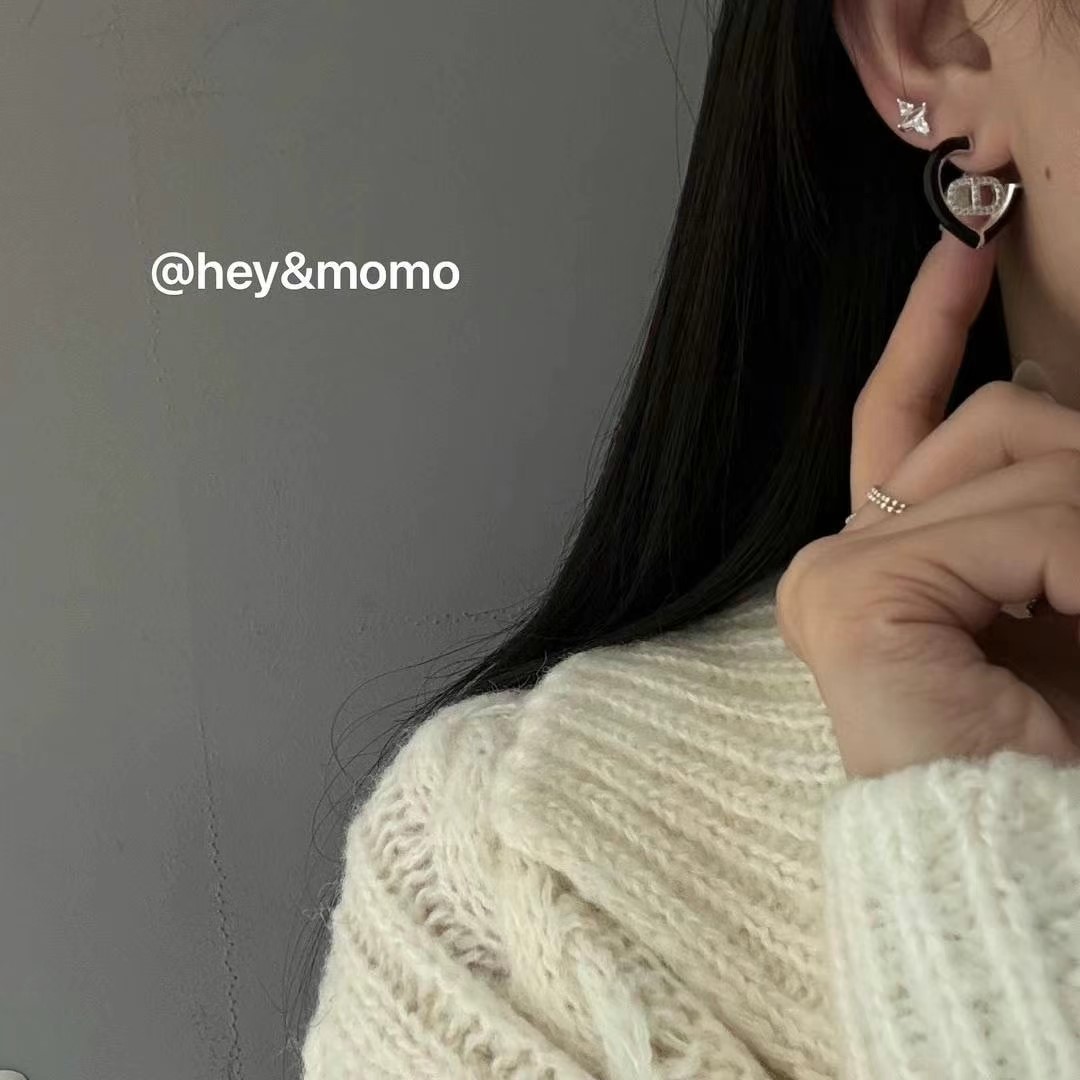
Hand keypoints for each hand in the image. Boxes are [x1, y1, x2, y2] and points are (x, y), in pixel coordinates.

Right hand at [775, 230, 1079, 778]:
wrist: (1021, 869)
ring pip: (1009, 450)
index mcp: (890, 565)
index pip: (901, 423)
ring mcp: (834, 572)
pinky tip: (1078, 617)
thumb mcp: (1058, 594)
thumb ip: (1036, 502)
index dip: (931, 335)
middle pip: (989, 420)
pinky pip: (1011, 524)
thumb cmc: (1052, 748)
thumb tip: (1049, 404)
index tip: (963, 252)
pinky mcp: (850, 596)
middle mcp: (841, 560)